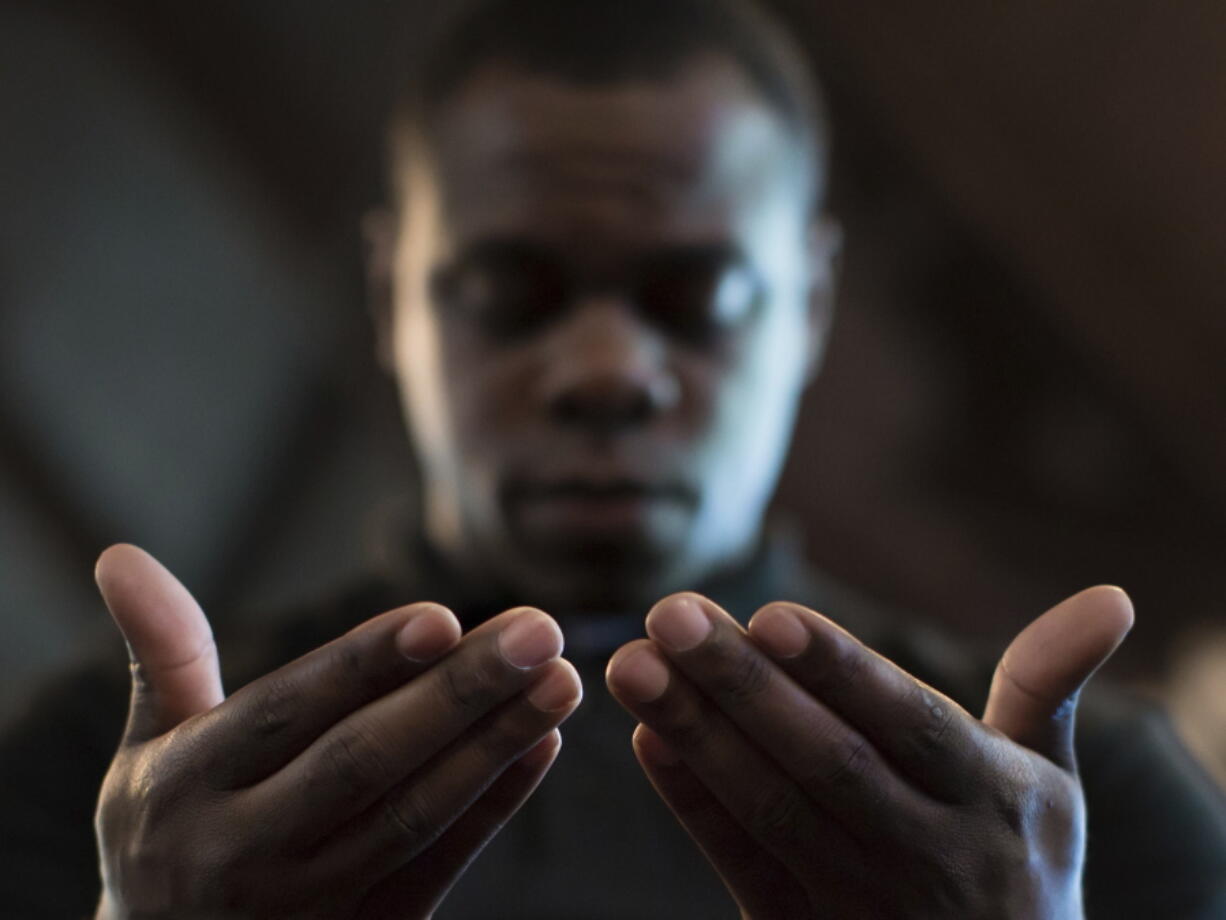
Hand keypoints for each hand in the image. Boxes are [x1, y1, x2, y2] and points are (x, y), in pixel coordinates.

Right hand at [92, 544, 581, 919]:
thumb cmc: (168, 827)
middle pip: (365, 763)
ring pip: (414, 816)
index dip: (365, 665)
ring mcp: (307, 906)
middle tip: (539, 629)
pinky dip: (492, 808)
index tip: (442, 616)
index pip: (289, 713)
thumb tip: (120, 555)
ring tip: (561, 679)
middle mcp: (244, 850)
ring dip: (495, 746)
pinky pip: (437, 868)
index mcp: (190, 786)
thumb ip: (162, 653)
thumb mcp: (146, 749)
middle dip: (457, 694)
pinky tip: (543, 746)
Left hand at [606, 587, 1132, 918]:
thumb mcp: (1050, 779)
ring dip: (696, 736)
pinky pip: (742, 866)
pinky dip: (691, 804)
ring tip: (633, 664)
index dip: (842, 671)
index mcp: (991, 797)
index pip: (911, 725)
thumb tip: (1112, 595)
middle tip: (668, 614)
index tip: (770, 614)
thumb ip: (1048, 685)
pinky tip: (644, 739)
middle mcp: (929, 852)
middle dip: (742, 687)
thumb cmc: (1018, 858)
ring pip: (772, 810)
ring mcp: (862, 902)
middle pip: (826, 763)